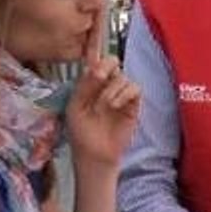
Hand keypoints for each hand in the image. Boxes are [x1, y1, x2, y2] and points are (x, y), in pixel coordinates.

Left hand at [65, 56, 140, 170]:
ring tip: (105, 105)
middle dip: (107, 66)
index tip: (94, 64)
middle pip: (113, 62)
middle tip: (100, 77)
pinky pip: (135, 89)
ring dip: (112, 88)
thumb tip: (98, 69)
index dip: (97, 57)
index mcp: (90, 84)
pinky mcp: (133, 105)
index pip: (96, 62)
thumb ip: (84, 86)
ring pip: (123, 76)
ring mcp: (121, 94)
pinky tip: (116, 105)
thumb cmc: (81, 132)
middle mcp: (106, 86)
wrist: (94, 154)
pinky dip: (125, 93)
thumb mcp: (75, 106)